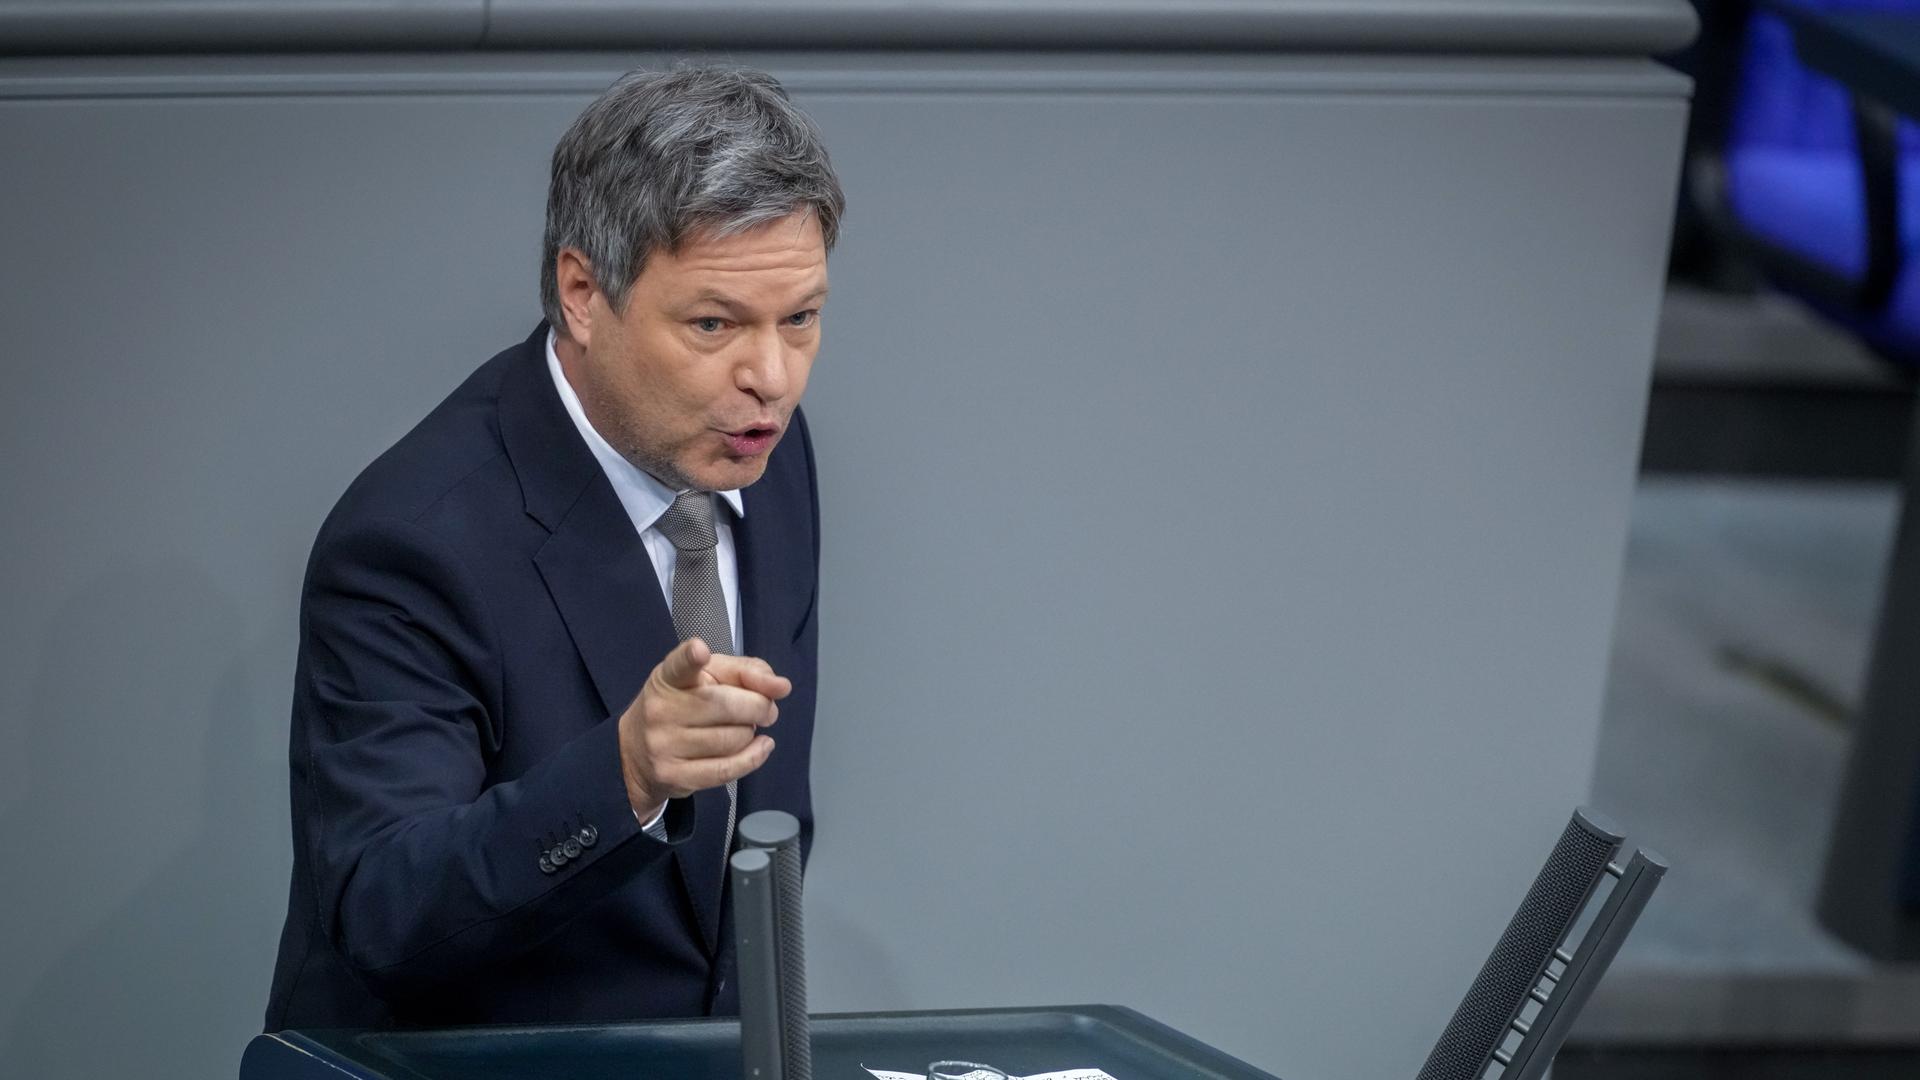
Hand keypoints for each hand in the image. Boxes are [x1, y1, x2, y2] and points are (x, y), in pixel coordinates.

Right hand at [618, 636, 789, 821]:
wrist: (636, 754)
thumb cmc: (683, 705)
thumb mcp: (709, 677)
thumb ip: (747, 672)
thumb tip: (781, 687)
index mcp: (668, 678)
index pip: (679, 665)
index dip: (691, 657)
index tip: (700, 650)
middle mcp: (661, 710)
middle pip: (729, 706)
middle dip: (759, 707)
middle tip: (764, 709)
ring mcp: (665, 745)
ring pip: (734, 739)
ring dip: (750, 733)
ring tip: (743, 729)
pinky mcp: (675, 776)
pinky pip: (727, 770)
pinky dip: (753, 758)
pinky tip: (760, 747)